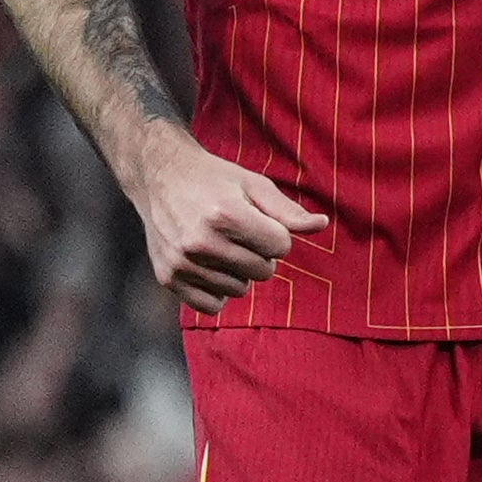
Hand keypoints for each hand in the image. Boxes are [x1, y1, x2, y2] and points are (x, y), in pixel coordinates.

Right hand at [115, 124, 324, 314]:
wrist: (159, 176)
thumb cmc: (214, 180)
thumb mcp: (254, 185)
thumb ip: (288, 211)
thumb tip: (321, 225)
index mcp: (226, 215)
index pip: (281, 247)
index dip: (276, 234)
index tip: (259, 220)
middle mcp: (201, 242)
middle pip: (264, 271)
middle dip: (261, 254)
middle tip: (240, 233)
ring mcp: (182, 262)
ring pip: (241, 290)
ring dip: (240, 272)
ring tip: (223, 246)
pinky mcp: (168, 277)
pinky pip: (212, 306)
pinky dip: (218, 291)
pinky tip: (211, 267)